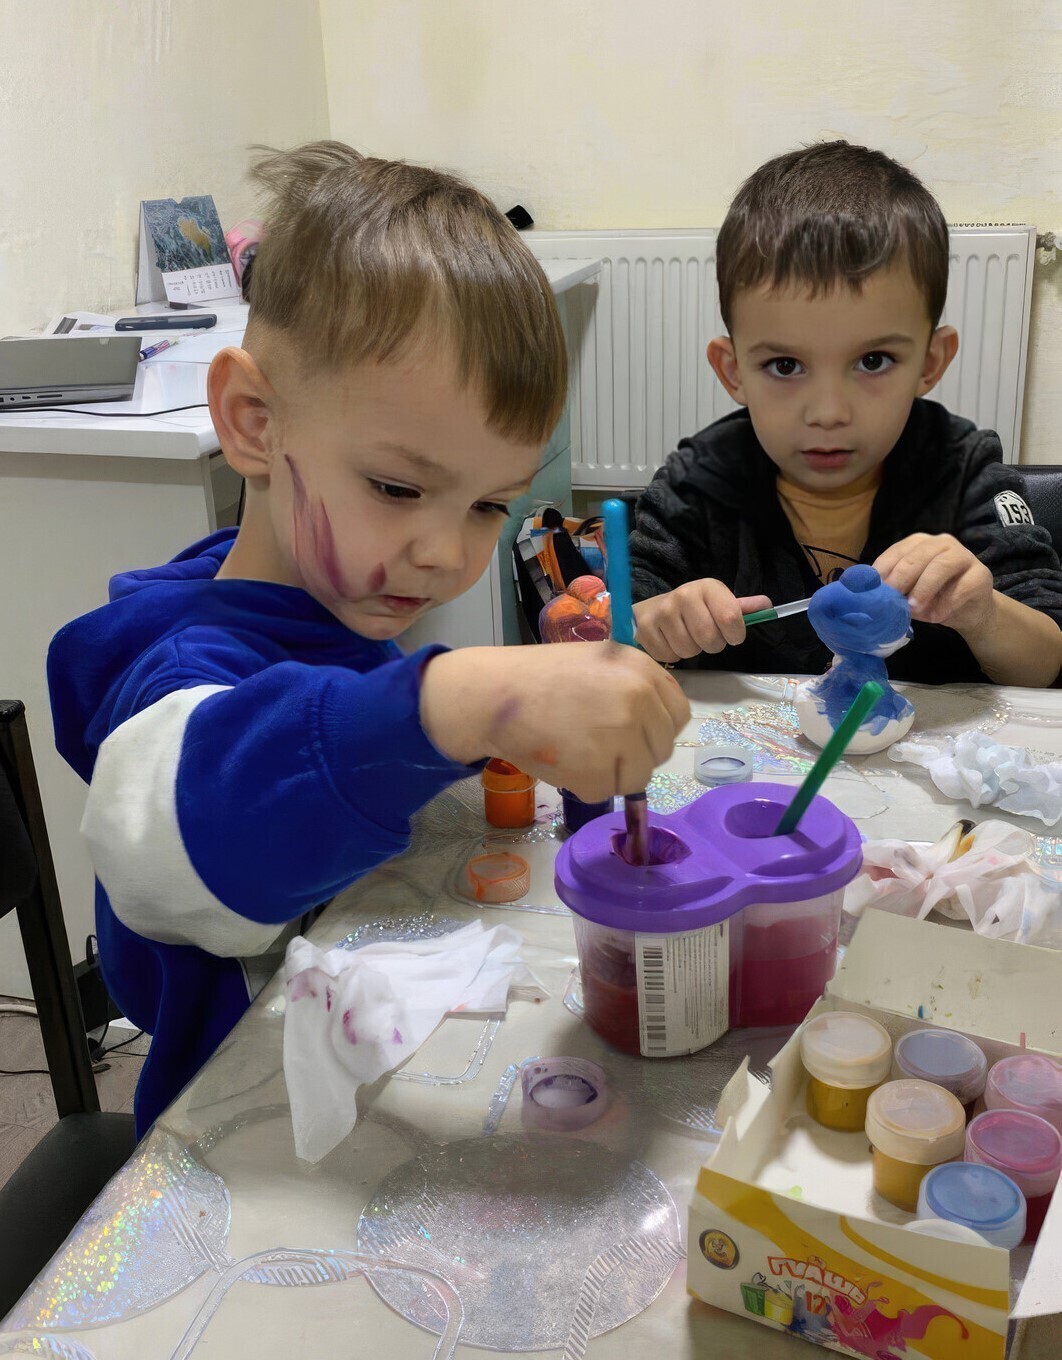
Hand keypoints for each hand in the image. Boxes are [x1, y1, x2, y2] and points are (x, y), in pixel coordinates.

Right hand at [420, 643, 690, 801]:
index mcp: (642, 669)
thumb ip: (633, 686)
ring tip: (577, 751)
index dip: (656, 728)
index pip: (678, 715)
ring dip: (611, 773)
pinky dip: (585, 785)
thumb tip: (655, 726)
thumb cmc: (542, 677)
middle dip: (634, 753)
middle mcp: (639, 700)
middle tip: (597, 744)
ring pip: (638, 777)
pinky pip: (606, 792)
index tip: (633, 732)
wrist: (495, 694)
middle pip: (660, 750)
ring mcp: (621, 737)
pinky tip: (563, 761)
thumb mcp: (599, 662)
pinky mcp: (598, 770)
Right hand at [632, 580, 771, 662]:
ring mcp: (662, 612)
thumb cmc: (692, 609)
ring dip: (692, 650)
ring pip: (689, 650)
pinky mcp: (645, 629)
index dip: (735, 634)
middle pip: (710, 639)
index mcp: (707, 587)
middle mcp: (684, 596)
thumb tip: (768, 606)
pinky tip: (670, 642)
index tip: (732, 635)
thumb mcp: (717, 603)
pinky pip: (670, 656)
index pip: (730, 617)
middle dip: (712, 644)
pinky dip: (673, 655)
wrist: (651, 609)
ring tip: (686, 637)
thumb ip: (741, 608)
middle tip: (705, 637)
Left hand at [874, 533, 994, 635]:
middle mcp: (941, 543)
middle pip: (918, 555)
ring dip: (924, 588)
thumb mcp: (908, 594)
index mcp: (919, 544)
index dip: (884, 569)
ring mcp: (964, 556)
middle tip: (891, 598)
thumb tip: (871, 596)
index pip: (897, 551)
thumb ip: (893, 590)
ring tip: (913, 608)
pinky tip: (936, 617)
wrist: (968, 611)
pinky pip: (963, 586)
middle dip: (901, 578)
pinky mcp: (981, 574)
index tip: (874, 589)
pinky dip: (947, 603)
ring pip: (941, 566)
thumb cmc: (933, 598)